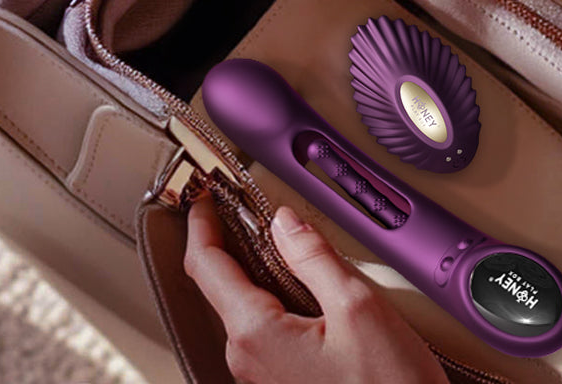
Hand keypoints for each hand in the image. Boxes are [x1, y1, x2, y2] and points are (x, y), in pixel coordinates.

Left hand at [183, 197, 446, 383]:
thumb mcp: (359, 309)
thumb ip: (314, 257)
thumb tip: (285, 222)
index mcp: (254, 334)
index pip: (205, 265)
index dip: (202, 224)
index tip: (205, 197)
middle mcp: (247, 358)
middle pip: (220, 286)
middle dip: (228, 243)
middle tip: (243, 210)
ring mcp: (260, 374)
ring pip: (243, 308)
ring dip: (254, 272)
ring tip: (278, 244)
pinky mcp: (280, 382)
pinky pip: (263, 331)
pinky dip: (271, 300)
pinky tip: (299, 289)